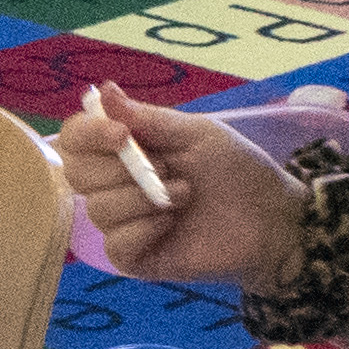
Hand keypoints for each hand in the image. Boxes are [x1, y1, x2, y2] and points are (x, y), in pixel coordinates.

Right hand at [53, 86, 302, 293]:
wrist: (272, 220)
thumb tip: (103, 91)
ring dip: (145, 199)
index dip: (88, 133)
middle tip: (168, 167)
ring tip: (184, 196)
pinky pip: (115, 244)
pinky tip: (171, 225)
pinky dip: (143, 229)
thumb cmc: (237, 170)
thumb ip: (148, 117)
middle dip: (122, 168)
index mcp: (126, 149)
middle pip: (77, 173)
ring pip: (98, 209)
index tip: (122, 134)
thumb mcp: (197, 133)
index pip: (76, 138)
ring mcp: (123, 223)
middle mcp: (116, 184)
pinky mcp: (135, 257)